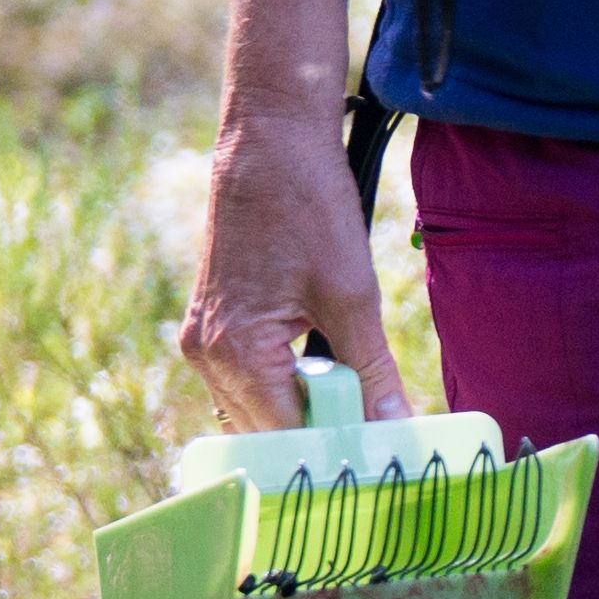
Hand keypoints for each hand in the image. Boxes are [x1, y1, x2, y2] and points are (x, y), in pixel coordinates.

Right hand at [179, 95, 405, 427]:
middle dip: (318, 436)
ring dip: (303, 411)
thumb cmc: (307, 205)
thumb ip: (371, 368)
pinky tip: (330, 377)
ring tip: (359, 405)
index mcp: (234, 351)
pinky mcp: (212, 320)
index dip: (332, 451)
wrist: (270, 137)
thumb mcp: (352, 293)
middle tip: (378, 438)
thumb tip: (395, 427)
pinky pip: (248, 377)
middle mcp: (205, 353)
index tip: (378, 461)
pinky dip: (286, 385)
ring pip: (256, 407)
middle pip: (265, 430)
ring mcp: (203, 338)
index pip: (284, 436)